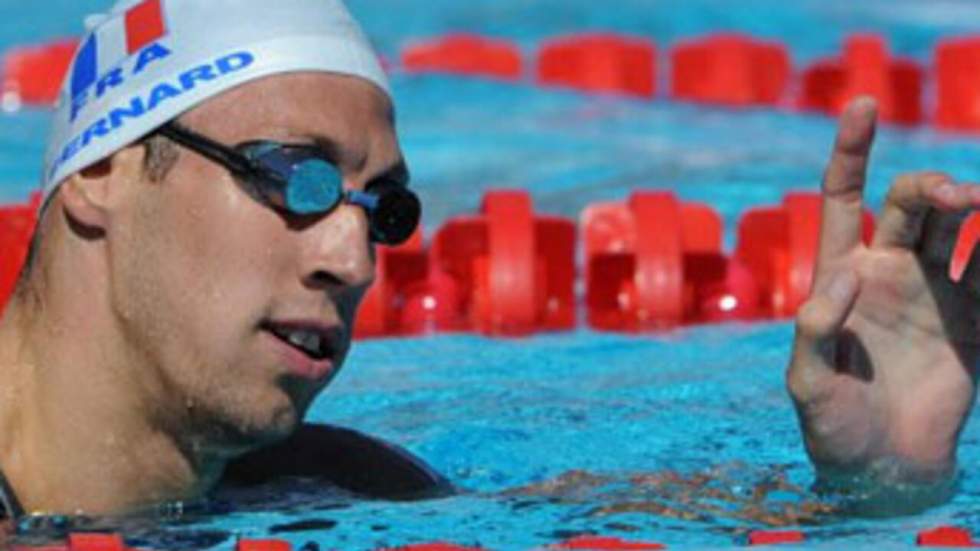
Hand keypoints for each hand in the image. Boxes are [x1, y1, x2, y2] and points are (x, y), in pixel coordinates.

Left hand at [787, 97, 979, 510]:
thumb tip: (844, 282)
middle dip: (933, 187)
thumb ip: (816, 333)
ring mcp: (936, 294)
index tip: (861, 104)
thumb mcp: (807, 384)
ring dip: (976, 207)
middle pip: (911, 206)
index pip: (844, 199)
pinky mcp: (974, 322)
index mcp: (841, 275)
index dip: (851, 151)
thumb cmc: (832, 425)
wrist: (883, 468)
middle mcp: (890, 273)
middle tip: (960, 197)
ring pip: (959, 230)